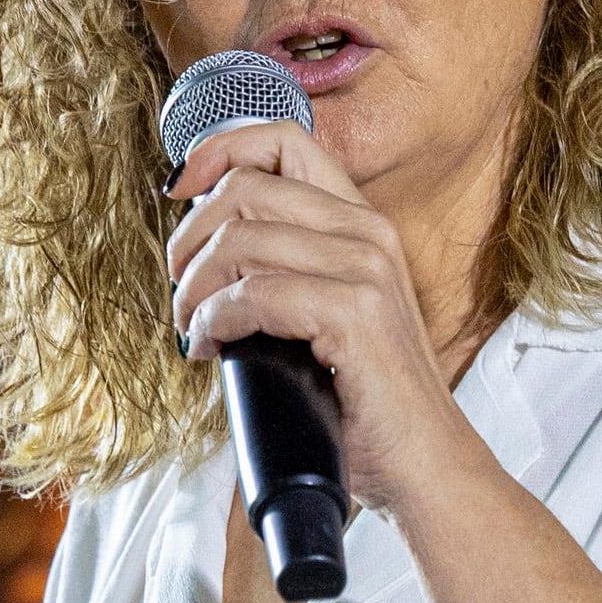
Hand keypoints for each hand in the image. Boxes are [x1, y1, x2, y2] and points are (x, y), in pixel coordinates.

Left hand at [163, 120, 488, 515]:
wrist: (423, 461)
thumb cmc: (366, 400)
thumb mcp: (328, 311)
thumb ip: (287, 267)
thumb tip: (204, 251)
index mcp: (362, 222)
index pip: (282, 141)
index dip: (217, 152)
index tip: (179, 192)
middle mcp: (368, 232)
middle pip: (245, 188)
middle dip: (190, 238)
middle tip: (180, 290)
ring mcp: (366, 269)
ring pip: (240, 238)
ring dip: (194, 286)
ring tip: (190, 327)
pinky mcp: (354, 313)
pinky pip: (251, 294)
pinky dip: (212, 320)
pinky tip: (209, 347)